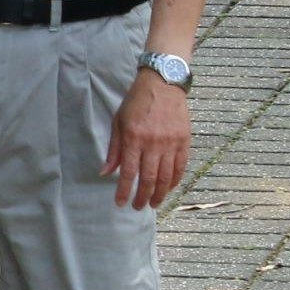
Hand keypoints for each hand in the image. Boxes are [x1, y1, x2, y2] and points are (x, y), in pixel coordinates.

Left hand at [102, 69, 190, 210]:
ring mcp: (171, 143)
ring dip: (160, 194)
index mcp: (134, 138)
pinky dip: (174, 180)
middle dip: (142, 197)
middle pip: (149, 179)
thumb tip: (105, 172)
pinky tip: (168, 188)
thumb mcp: (118, 122)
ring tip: (154, 203)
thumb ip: (114, 149)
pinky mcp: (184, 141)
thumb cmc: (136, 102)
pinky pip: (180, 167)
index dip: (124, 191)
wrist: (163, 83)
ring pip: (166, 177)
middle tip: (138, 207)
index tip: (120, 203)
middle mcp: (153, 143)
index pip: (128, 172)